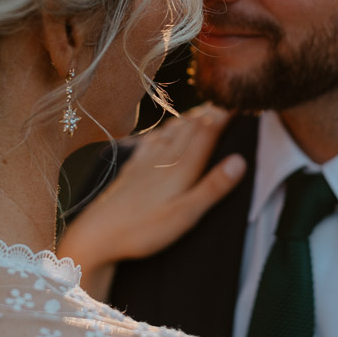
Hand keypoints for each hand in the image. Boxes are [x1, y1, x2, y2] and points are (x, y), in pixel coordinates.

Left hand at [59, 104, 246, 298]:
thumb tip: (240, 160)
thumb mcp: (185, 216)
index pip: (208, 133)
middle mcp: (164, 158)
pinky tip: (163, 132)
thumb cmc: (143, 230)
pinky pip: (152, 140)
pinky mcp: (132, 168)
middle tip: (226, 101)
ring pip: (172, 131)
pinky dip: (165, 130)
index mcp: (181, 168)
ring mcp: (145, 161)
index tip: (240, 102)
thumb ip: (212, 188)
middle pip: (191, 127)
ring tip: (202, 111)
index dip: (224, 116)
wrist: (97, 235)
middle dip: (210, 113)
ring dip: (189, 118)